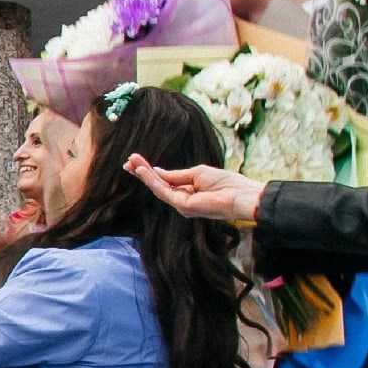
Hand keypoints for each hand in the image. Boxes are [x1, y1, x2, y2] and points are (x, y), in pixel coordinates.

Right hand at [124, 155, 265, 222]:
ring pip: (158, 188)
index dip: (151, 172)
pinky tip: (143, 170)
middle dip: (142, 173)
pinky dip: (152, 180)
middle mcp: (182, 201)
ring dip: (144, 174)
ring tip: (131, 162)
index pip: (165, 182)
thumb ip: (177, 175)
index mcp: (188, 192)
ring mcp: (182, 205)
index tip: (137, 161)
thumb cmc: (226, 183)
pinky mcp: (183, 206)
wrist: (241, 195)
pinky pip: (163, 191)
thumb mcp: (197, 173)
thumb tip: (159, 171)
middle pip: (158, 186)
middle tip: (127, 162)